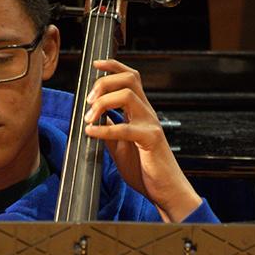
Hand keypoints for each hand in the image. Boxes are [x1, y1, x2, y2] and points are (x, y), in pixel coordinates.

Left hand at [83, 59, 200, 221]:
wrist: (166, 190)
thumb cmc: (146, 169)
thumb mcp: (121, 146)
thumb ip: (110, 130)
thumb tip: (94, 118)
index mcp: (140, 111)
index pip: (130, 77)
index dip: (113, 66)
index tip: (95, 64)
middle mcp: (147, 113)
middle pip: (128, 79)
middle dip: (103, 83)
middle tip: (88, 101)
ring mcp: (151, 124)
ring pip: (127, 96)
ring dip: (102, 103)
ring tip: (89, 118)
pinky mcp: (151, 140)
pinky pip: (125, 128)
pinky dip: (104, 129)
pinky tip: (91, 133)